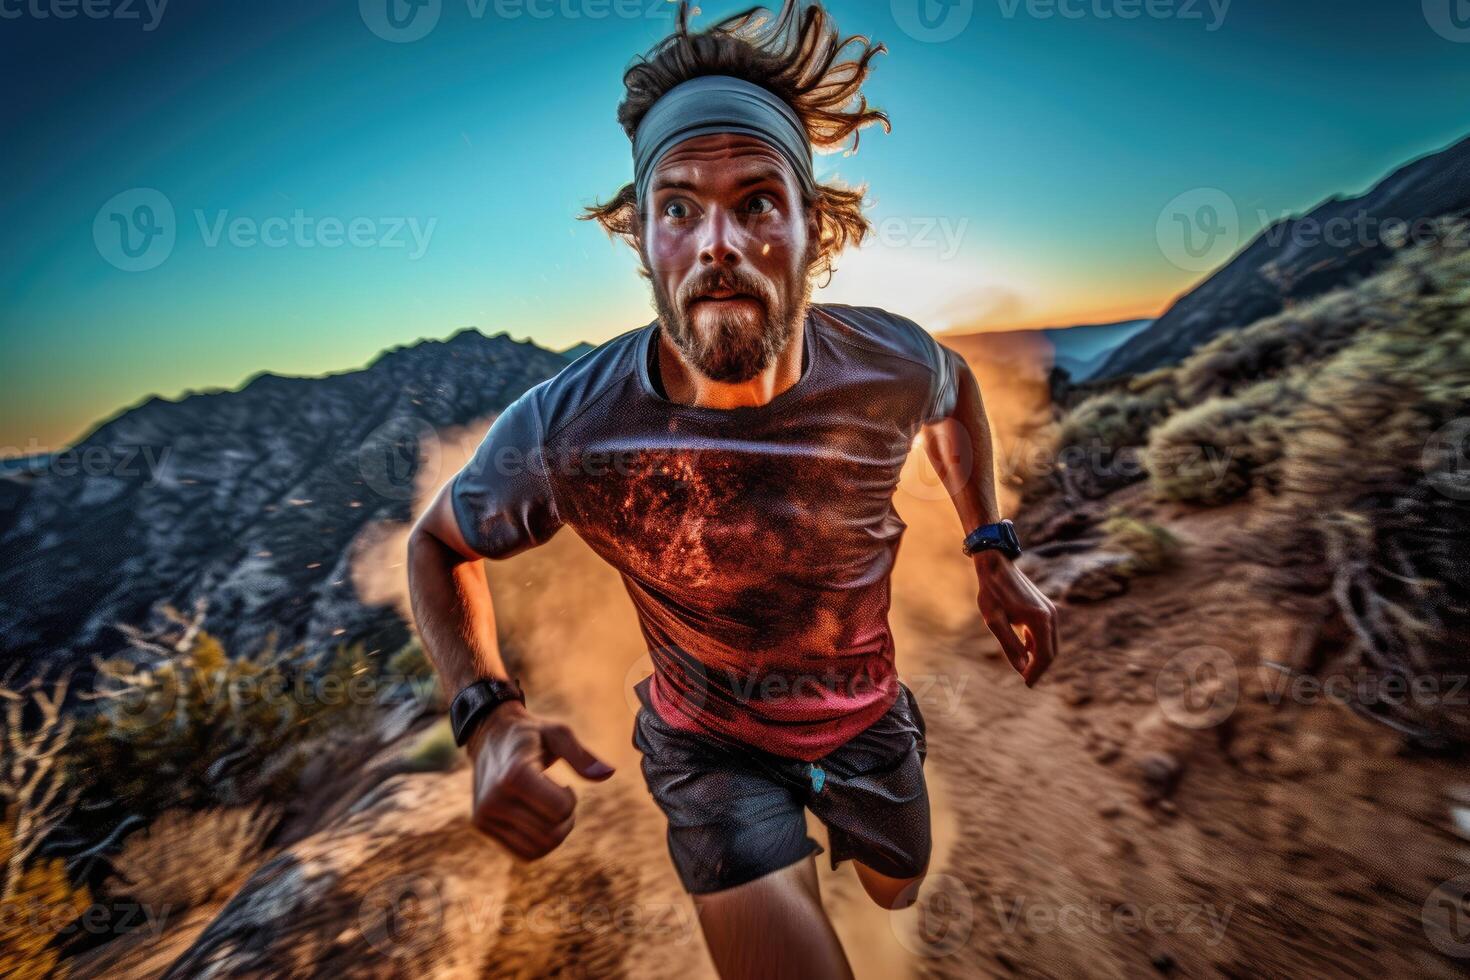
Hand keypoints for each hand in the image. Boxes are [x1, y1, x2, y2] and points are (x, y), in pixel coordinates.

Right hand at [466, 702, 614, 859]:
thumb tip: (608, 773)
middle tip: (561, 799)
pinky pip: (522, 854)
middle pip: (550, 834)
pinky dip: (540, 845)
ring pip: (537, 850)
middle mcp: (495, 798)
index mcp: (514, 774)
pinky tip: (538, 822)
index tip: (563, 784)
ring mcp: (485, 814)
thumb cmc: (532, 734)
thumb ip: (581, 756)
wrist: (490, 735)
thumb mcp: (558, 733)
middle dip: (566, 820)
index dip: (570, 798)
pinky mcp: (481, 825)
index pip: (559, 810)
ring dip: (554, 834)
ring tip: (550, 811)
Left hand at [974, 551, 1058, 686]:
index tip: (1027, 685)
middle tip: (1027, 681)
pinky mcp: (1046, 608)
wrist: (996, 566)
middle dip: (1040, 667)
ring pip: (1051, 643)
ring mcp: (1050, 611)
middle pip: (1052, 651)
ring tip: (1024, 668)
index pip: (1044, 656)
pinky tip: (1025, 648)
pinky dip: (1039, 644)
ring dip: (1040, 656)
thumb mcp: (994, 621)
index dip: (1036, 672)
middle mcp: (1050, 616)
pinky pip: (1047, 633)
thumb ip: (1009, 645)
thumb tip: (1020, 668)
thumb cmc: (992, 592)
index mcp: (1039, 620)